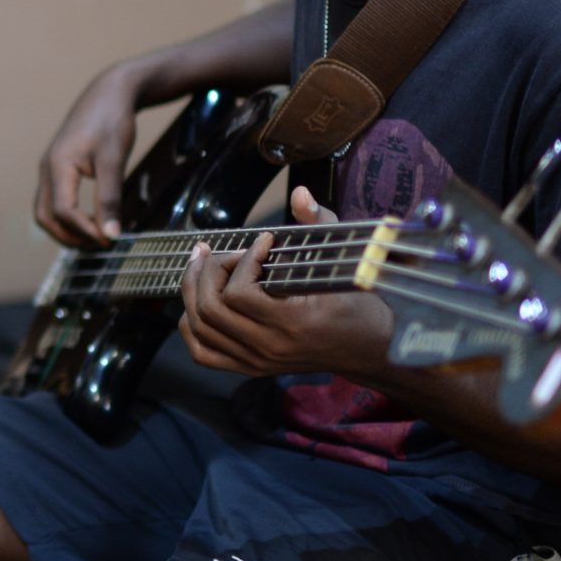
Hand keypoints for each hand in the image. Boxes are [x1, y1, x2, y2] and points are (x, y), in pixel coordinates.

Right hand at [36, 65, 145, 245]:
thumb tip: (111, 236)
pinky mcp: (57, 167)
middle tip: (100, 246)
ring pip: (45, 211)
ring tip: (94, 238)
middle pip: (45, 217)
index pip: (63, 211)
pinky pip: (53, 201)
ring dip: (66, 230)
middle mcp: (46, 169)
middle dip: (70, 237)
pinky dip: (67, 218)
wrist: (109, 92)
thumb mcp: (115, 159)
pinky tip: (90, 219)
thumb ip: (110, 198)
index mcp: (57, 165)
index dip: (85, 231)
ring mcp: (49, 168)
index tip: (110, 241)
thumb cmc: (113, 121)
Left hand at [178, 186, 393, 376]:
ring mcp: (257, 361)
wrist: (370, 348)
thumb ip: (321, 225)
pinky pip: (202, 352)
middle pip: (210, 309)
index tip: (263, 241)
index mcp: (293, 323)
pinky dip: (191, 325)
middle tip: (217, 250)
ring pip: (199, 328)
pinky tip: (199, 299)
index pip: (240, 293)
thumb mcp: (345, 261)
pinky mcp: (251, 367)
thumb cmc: (359, 302)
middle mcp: (269, 347)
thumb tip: (300, 194)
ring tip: (201, 263)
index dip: (243, 259)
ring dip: (193, 290)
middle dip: (207, 271)